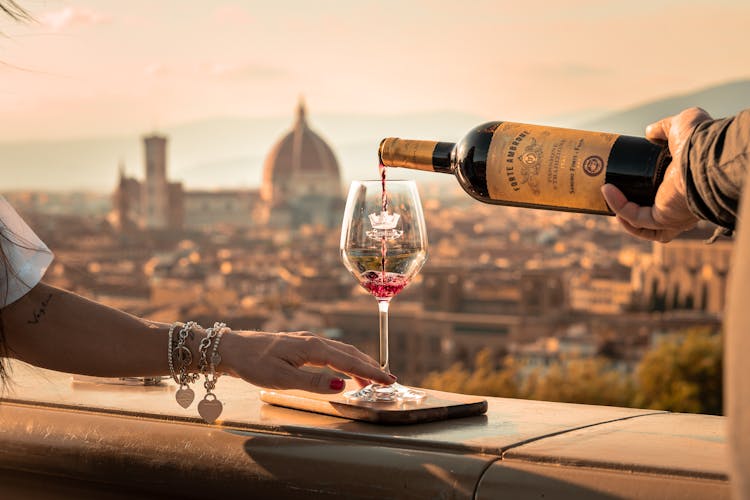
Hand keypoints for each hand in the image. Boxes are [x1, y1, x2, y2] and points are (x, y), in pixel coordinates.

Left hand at [219, 330, 395, 392]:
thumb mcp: (282, 378)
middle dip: (370, 366)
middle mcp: (313, 340)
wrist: (232, 348)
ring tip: (372, 378)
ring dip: (359, 363)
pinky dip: (345, 359)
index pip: (349, 361)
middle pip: (349, 353)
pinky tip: (345, 368)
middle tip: (388, 381)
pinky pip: (331, 351)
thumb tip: (342, 386)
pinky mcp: (300, 344)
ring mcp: (307, 341)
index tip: (388, 380)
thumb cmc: (253, 364)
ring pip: (341, 351)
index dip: (370, 372)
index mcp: (312, 348)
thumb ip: (313, 382)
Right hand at [601, 107, 711, 241]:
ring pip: (642, 225)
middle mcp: (681, 204)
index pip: (664, 194)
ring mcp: (672, 214)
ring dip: (621, 213)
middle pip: (652, 216)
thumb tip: (649, 132)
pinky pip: (636, 218)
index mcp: (685, 184)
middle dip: (630, 208)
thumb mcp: (679, 125)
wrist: (705, 153)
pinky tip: (607, 190)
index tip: (629, 174)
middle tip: (612, 190)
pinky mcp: (662, 218)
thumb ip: (664, 128)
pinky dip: (619, 206)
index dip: (645, 188)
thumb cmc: (700, 140)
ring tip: (606, 192)